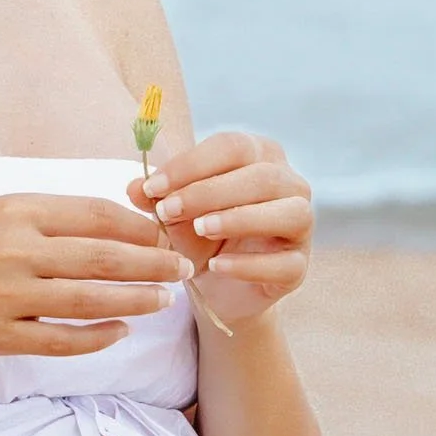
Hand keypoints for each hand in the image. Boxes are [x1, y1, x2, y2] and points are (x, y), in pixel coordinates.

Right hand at [0, 192, 195, 361]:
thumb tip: (109, 219)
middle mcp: (13, 249)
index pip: (95, 214)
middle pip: (103, 257)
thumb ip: (45, 215)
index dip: (139, 226)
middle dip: (153, 264)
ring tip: (165, 300)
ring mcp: (5, 295)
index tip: (167, 232)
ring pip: (89, 299)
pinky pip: (59, 339)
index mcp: (15, 209)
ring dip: (135, 300)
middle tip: (184, 269)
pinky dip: (97, 336)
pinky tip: (121, 331)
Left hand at [128, 131, 312, 328]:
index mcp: (260, 156)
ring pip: (289, 212)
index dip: (191, 165)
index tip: (152, 187)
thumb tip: (134, 187)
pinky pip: (284, 263)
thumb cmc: (199, 237)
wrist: (217, 288)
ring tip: (200, 229)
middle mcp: (289, 184)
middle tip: (168, 210)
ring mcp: (301, 226)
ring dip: (241, 218)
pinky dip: (249, 265)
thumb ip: (157, 197)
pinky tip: (218, 266)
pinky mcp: (299, 266)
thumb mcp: (173, 214)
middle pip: (261, 176)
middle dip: (210, 191)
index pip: (231, 147)